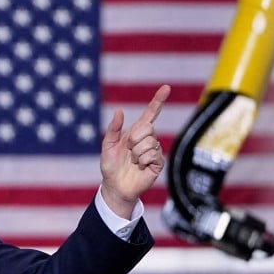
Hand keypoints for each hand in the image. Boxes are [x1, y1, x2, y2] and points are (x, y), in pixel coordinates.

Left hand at [99, 84, 170, 218]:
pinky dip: (142, 160)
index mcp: (136, 133)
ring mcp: (154, 150)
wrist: (115, 186)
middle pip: (147, 127)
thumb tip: (119, 111)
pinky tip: (139, 167)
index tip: (166, 87)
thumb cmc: (110, 166)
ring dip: (137, 152)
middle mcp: (147, 139)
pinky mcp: (158, 162)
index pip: (150, 114)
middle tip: (128, 151)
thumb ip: (113, 129)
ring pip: (150, 141)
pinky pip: (153, 154)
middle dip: (134, 139)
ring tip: (133, 161)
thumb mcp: (108, 146)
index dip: (158, 101)